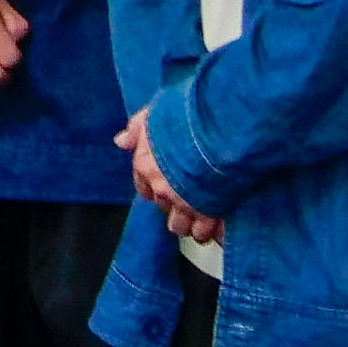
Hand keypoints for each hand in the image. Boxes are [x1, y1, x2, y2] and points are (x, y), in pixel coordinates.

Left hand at [121, 109, 221, 244]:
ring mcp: (188, 204)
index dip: (154, 187)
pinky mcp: (213, 214)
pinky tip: (225, 226)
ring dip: (195, 225)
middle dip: (176, 207)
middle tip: (189, 201)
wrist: (224, 128)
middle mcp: (164, 189)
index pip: (143, 186)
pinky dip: (219, 231)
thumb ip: (139, 128)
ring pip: (185, 227)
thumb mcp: (159, 113)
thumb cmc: (192, 117)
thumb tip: (121, 141)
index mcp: (147, 166)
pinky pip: (213, 233)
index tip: (161, 187)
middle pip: (165, 209)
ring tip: (207, 219)